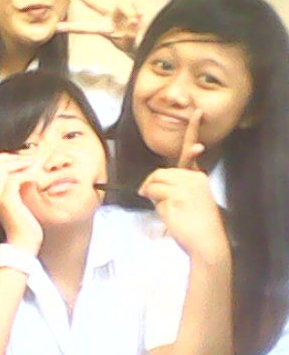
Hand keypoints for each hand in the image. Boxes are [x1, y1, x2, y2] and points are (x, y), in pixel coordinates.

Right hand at [0, 152, 42, 255]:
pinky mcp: (8, 202)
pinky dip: (26, 174)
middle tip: (26, 160)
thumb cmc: (23, 222)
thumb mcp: (17, 199)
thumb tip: (25, 166)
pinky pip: (14, 179)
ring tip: (32, 166)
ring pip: (0, 168)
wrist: (23, 243)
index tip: (19, 160)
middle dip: (8, 156)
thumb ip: (16, 184)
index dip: (1, 157)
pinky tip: (35, 179)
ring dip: (19, 163)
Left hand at [57, 0, 142, 56]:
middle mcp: (109, 17)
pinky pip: (136, 4)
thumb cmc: (135, 47)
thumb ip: (130, 35)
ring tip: (136, 23)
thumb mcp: (130, 45)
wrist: (147, 42)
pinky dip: (140, 12)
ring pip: (122, 3)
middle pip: (92, 2)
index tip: (55, 27)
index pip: (86, 28)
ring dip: (129, 13)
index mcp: (104, 29)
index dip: (72, 27)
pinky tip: (143, 19)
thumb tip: (134, 21)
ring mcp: (120, 10)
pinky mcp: (132, 5)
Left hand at [138, 110, 227, 258]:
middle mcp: (193, 177)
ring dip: (153, 197)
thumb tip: (148, 186)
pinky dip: (155, 204)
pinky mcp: (177, 194)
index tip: (196, 111)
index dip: (193, 130)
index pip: (191, 150)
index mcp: (197, 177)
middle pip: (160, 172)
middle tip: (157, 202)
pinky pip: (154, 194)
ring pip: (154, 182)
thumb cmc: (195, 226)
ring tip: (170, 211)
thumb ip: (171, 188)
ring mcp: (186, 185)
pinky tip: (171, 214)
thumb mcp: (184, 202)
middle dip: (152, 187)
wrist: (207, 243)